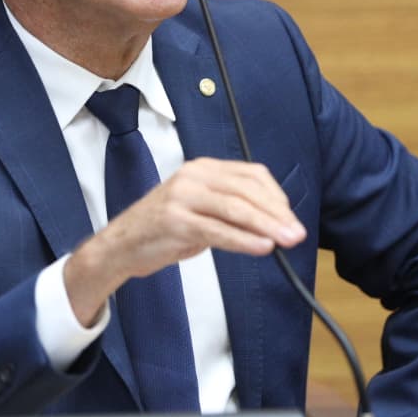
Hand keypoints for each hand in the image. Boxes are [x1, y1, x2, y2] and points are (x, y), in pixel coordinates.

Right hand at [63, 158, 305, 325]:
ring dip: (266, 226)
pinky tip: (261, 247)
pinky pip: (217, 230)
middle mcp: (193, 176)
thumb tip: (275, 223)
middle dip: (276, 214)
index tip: (291, 218)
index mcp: (202, 168)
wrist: (120, 244)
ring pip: (235, 209)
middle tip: (297, 233)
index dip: (276, 197)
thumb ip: (231, 208)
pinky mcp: (175, 221)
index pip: (251, 175)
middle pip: (246, 191)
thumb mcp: (200, 208)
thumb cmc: (164, 228)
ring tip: (286, 241)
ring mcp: (182, 197)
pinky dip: (243, 240)